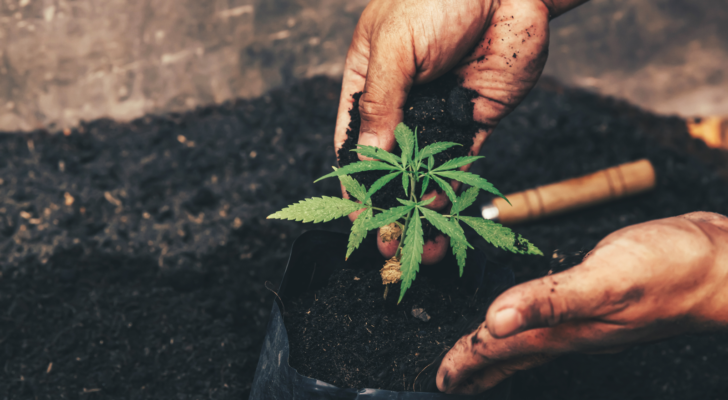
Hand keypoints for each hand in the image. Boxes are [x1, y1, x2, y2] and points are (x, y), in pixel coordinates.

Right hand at [334, 0, 551, 262]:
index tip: (354, 222)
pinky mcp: (474, 120)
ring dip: (421, 209)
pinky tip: (445, 215)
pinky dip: (453, 192)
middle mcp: (400, 107)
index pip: (353, 145)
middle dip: (388, 207)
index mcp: (368, 85)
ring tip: (420, 243)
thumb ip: (379, 102)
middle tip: (388, 245)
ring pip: (424, 174)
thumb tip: (366, 156)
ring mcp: (438, 116)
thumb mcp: (393, 47)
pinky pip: (460, 164)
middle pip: (389, 168)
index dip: (353, 186)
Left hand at [436, 212, 727, 393]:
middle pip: (512, 354)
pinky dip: (530, 324)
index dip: (467, 362)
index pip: (501, 351)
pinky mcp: (600, 300)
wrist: (722, 265)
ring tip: (481, 358)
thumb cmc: (671, 271)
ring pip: (530, 342)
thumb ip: (549, 302)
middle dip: (478, 367)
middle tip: (451, 380)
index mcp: (564, 330)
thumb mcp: (606, 280)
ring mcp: (588, 319)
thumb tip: (495, 320)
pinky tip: (534, 321)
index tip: (441, 380)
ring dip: (501, 352)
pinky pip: (552, 320)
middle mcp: (572, 331)